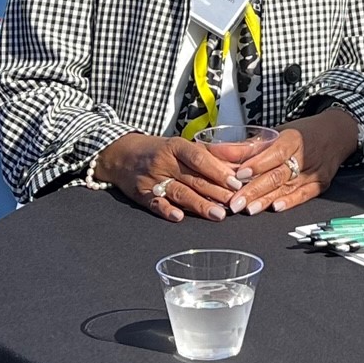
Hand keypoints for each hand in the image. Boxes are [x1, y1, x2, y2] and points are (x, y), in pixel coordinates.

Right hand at [92, 132, 251, 222]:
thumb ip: (213, 153)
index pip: (200, 158)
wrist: (121, 154)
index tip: (236, 183)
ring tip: (218, 215)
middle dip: (217, 192)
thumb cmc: (160, 150)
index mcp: (177, 146)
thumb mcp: (183, 145)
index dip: (219, 171)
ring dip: (199, 205)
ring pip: (179, 192)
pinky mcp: (141, 193)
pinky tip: (179, 217)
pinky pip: (155, 203)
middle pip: (194, 178)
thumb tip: (242, 159)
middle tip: (235, 204)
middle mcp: (164, 162)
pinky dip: (166, 210)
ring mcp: (152, 178)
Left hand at [213, 110, 358, 214]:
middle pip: (277, 175)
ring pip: (287, 188)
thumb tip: (221, 152)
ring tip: (248, 209)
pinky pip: (303, 196)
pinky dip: (289, 202)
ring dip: (266, 200)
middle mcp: (305, 156)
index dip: (257, 164)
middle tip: (235, 202)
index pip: (274, 153)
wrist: (336, 135)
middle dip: (254, 190)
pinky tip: (275, 208)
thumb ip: (251, 146)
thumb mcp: (279, 132)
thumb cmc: (302, 133)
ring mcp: (314, 172)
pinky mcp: (320, 185)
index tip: (239, 175)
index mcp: (294, 139)